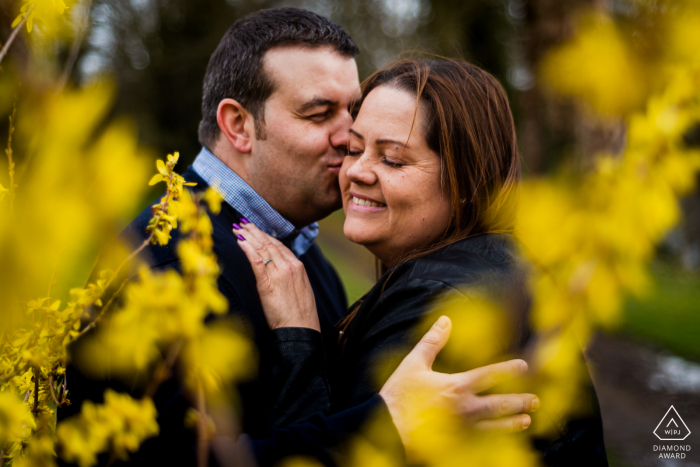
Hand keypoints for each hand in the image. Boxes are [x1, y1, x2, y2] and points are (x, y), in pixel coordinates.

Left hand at [233, 220, 320, 331]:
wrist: (300, 328)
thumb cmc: (300, 314)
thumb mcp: (300, 289)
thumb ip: (291, 276)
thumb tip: (279, 271)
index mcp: (298, 266)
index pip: (279, 245)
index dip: (265, 235)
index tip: (255, 229)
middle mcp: (289, 266)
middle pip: (268, 243)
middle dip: (254, 231)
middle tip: (242, 223)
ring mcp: (279, 273)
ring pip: (261, 248)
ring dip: (248, 236)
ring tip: (238, 228)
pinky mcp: (267, 284)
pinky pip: (255, 261)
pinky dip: (247, 249)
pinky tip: (240, 241)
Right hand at [379, 316, 538, 447]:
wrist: (387, 428)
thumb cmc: (398, 395)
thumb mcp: (413, 363)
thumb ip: (432, 341)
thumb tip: (445, 320)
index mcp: (456, 386)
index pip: (491, 375)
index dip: (509, 370)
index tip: (524, 367)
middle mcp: (464, 408)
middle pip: (500, 404)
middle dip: (520, 400)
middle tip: (535, 400)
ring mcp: (462, 430)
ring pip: (495, 427)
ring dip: (512, 423)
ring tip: (526, 421)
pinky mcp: (456, 446)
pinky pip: (481, 443)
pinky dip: (494, 440)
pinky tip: (501, 439)